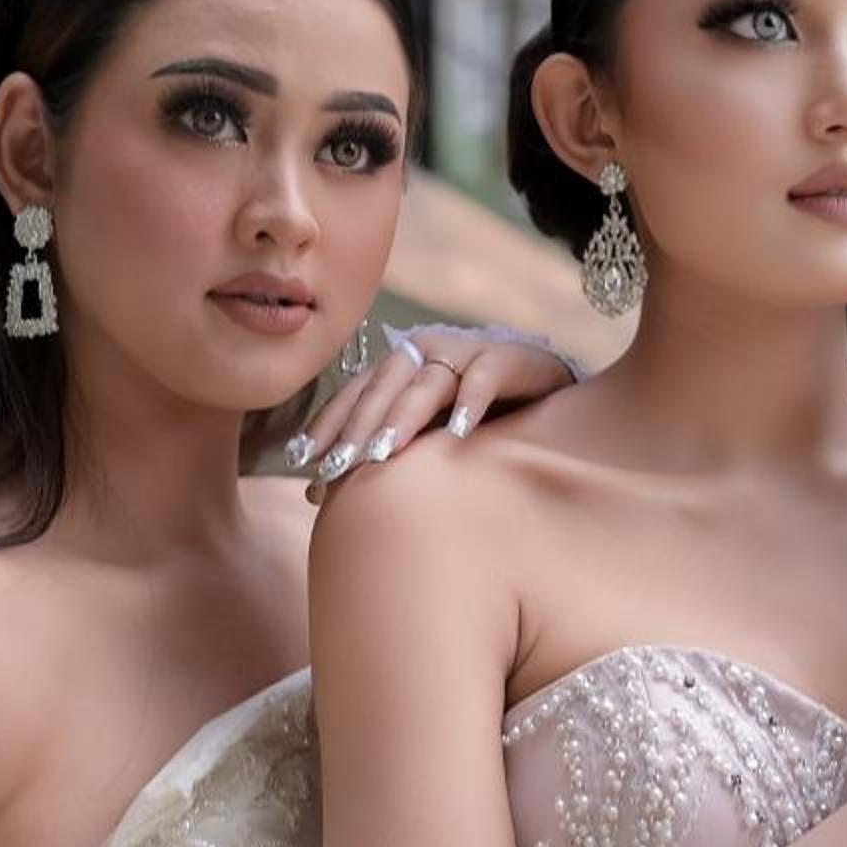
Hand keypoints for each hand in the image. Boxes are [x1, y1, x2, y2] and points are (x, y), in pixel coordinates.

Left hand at [290, 324, 578, 501]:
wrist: (543, 389)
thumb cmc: (472, 418)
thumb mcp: (422, 435)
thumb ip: (378, 455)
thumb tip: (312, 496)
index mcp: (399, 366)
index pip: (354, 392)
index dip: (328, 422)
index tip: (302, 459)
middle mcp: (425, 351)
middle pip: (382, 386)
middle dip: (358, 426)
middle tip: (339, 465)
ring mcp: (466, 351)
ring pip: (426, 382)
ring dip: (403, 417)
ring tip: (384, 452)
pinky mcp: (508, 357)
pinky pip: (484, 377)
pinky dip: (470, 401)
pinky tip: (457, 432)